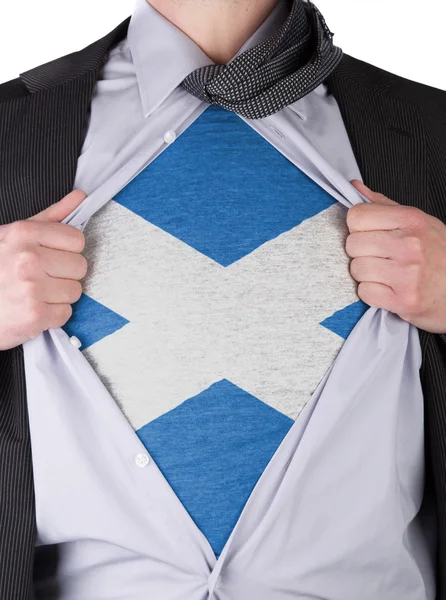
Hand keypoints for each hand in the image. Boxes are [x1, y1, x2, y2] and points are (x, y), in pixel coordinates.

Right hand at [0, 190, 87, 349]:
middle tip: (42, 278)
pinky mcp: (34, 314)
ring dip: (59, 296)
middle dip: (64, 274)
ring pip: (75, 291)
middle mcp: (27, 258)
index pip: (77, 239)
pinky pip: (66, 313)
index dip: (67, 251)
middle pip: (80, 266)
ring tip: (36, 293)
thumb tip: (80, 197)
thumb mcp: (15, 236)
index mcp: (23, 234)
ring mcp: (31, 288)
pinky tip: (34, 308)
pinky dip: (53, 315)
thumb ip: (51, 217)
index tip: (52, 256)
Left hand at [346, 180, 445, 333]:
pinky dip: (373, 294)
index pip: (357, 216)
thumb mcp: (418, 222)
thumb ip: (383, 206)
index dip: (357, 227)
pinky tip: (389, 289)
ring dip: (366, 274)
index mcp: (412, 220)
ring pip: (357, 269)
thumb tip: (354, 187)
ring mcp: (408, 274)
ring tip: (386, 274)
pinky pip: (365, 292)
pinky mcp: (404, 300)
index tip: (369, 234)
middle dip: (361, 252)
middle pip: (353, 244)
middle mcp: (411, 245)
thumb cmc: (438, 256)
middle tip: (381, 257)